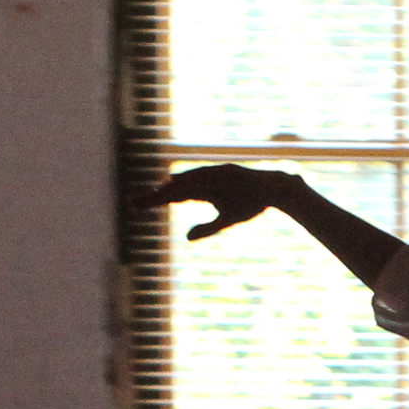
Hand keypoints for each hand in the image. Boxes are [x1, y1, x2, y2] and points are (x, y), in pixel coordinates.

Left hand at [150, 164, 296, 241]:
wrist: (274, 191)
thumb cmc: (250, 204)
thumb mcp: (226, 220)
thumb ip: (207, 229)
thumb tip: (186, 237)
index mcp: (202, 192)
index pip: (174, 197)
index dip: (156, 200)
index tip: (137, 206)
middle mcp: (204, 181)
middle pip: (175, 188)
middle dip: (156, 195)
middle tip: (134, 202)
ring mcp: (215, 175)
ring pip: (187, 181)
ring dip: (170, 187)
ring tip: (152, 196)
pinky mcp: (227, 171)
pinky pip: (206, 175)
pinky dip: (192, 177)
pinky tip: (176, 181)